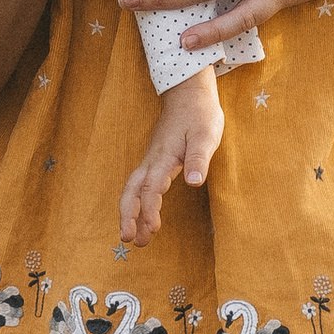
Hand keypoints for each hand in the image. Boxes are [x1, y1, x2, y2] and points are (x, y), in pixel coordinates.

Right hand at [121, 72, 223, 242]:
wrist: (188, 93)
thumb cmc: (199, 114)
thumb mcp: (205, 135)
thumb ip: (199, 159)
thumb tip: (194, 183)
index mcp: (164, 157)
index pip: (151, 188)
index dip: (149, 210)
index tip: (153, 229)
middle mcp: (152, 160)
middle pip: (131, 190)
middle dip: (128, 215)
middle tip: (129, 240)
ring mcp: (151, 160)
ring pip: (132, 188)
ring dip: (129, 212)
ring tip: (132, 237)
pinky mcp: (155, 160)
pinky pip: (139, 184)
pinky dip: (135, 202)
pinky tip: (140, 215)